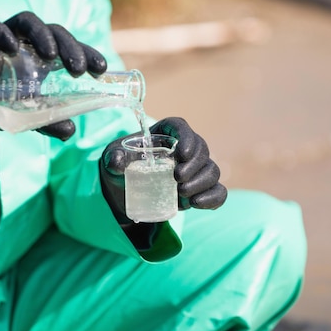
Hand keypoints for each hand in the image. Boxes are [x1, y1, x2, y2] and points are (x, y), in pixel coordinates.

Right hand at [0, 12, 106, 139]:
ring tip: (51, 55)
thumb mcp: (23, 113)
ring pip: (29, 22)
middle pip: (55, 32)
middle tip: (79, 68)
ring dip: (42, 35)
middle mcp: (27, 41)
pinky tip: (11, 47)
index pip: (70, 48)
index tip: (101, 69)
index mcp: (42, 56)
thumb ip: (45, 120)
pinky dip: (2, 33)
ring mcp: (6, 35)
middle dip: (70, 47)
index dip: (88, 54)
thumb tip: (69, 131)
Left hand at [99, 117, 227, 223]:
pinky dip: (213, 198)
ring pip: (212, 170)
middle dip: (194, 165)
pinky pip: (218, 191)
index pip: (180, 127)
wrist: (126, 192)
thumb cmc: (121, 168)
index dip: (186, 137)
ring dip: (202, 182)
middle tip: (178, 179)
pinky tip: (198, 203)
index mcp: (164, 134)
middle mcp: (184, 148)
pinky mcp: (199, 190)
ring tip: (182, 194)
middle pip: (202, 148)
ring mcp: (195, 170)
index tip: (183, 154)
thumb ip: (113, 159)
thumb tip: (117, 161)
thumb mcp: (112, 161)